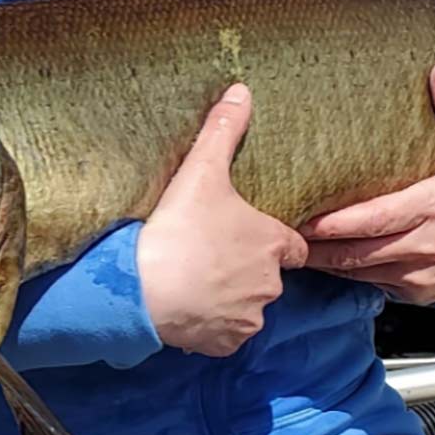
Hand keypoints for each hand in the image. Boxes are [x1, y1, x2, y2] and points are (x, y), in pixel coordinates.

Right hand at [137, 83, 307, 356]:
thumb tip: (243, 89)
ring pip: (247, 306)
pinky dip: (210, 324)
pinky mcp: (224, 344)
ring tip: (195, 279)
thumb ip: (223, 129)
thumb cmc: (176, 228)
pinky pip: (224, 334)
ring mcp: (247, 318)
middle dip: (247, 268)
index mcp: (272, 244)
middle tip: (211, 253)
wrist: (140, 288)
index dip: (275, 240)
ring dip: (229, 297)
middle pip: (268, 276)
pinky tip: (187, 306)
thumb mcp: (200, 170)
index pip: (294, 246)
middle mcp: (269, 285)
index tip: (250, 235)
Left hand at [300, 65, 434, 304]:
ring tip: (293, 248)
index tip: (304, 217)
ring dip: (328, 264)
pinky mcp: (423, 293)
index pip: (375, 218)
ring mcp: (423, 273)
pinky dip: (352, 277)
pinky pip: (378, 286)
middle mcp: (426, 243)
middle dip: (317, 247)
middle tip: (281, 233)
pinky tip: (328, 264)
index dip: (335, 223)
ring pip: (363, 273)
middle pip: (358, 252)